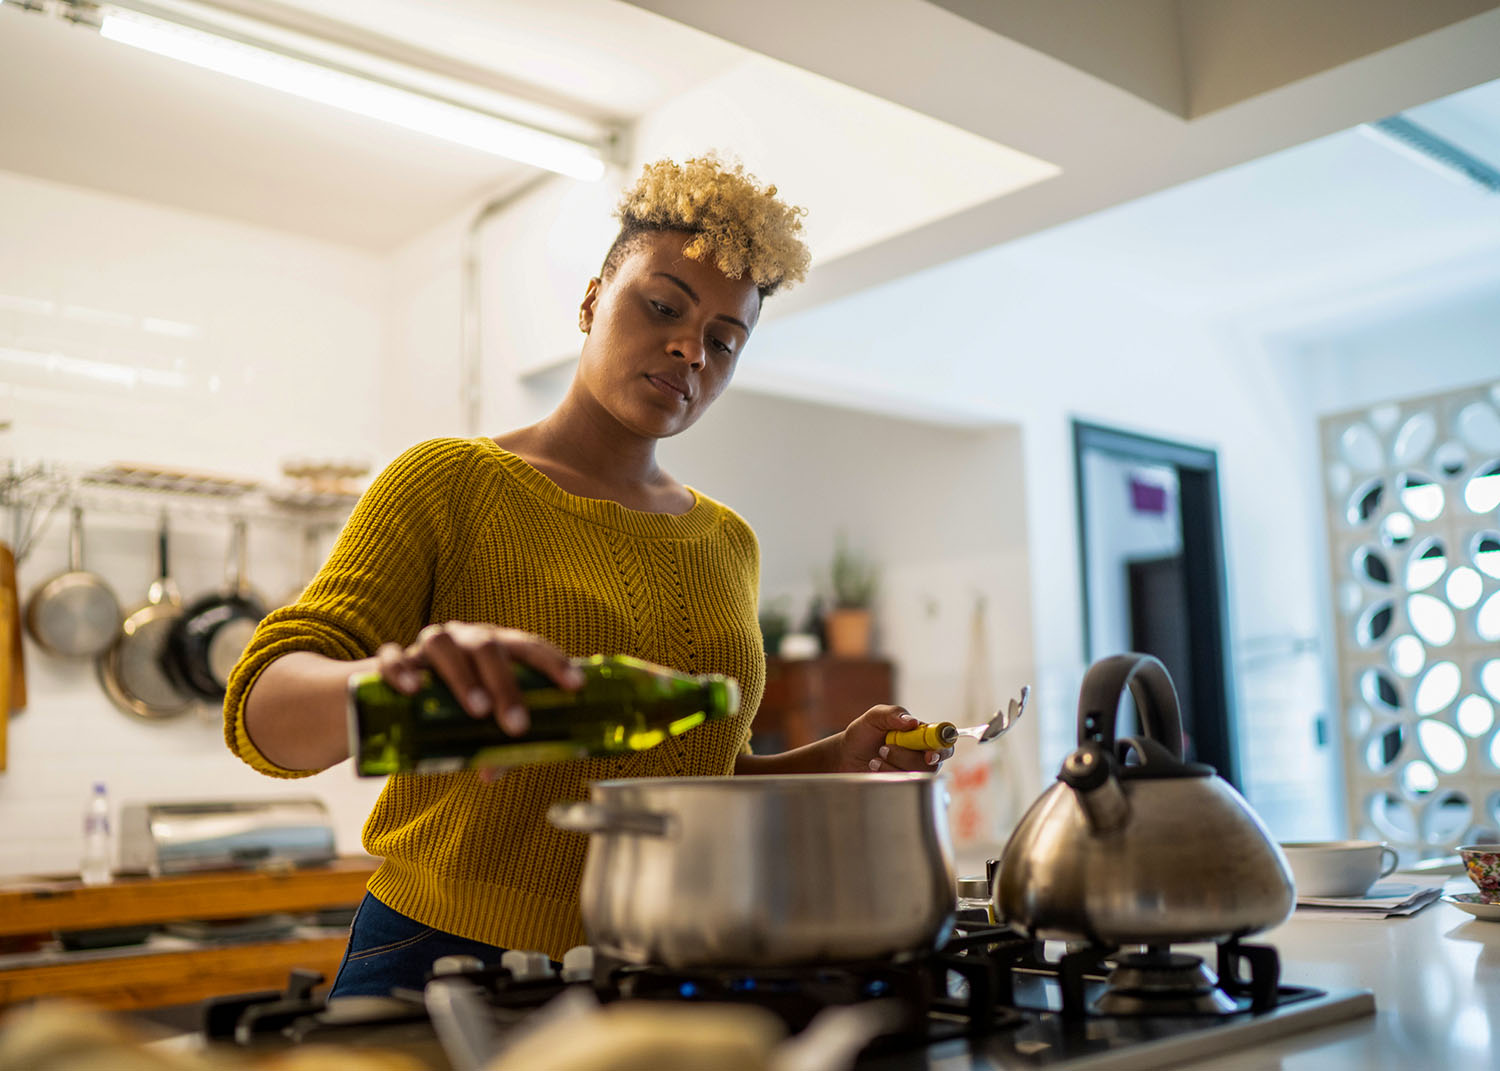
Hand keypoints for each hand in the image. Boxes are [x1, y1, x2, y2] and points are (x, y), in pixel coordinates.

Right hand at [374, 623, 582, 781]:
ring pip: (442, 644)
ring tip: (477, 711)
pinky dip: (402, 670)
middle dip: (507, 685)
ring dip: (463, 677)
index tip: (575, 686)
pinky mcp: (389, 658)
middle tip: (517, 724)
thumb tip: (493, 772)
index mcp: (494, 647)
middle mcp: (463, 638)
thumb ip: (489, 745)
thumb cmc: (448, 705)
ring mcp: (424, 645)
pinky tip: (412, 690)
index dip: (554, 663)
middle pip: (488, 647)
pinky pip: (392, 656)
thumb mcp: (475, 723)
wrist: (388, 697)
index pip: (528, 646)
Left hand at [836, 704, 952, 773]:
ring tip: (875, 757)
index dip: (943, 749)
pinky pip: (904, 785)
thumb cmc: (863, 732)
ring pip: (916, 775)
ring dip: (893, 765)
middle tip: (884, 748)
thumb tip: (913, 722)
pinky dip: (887, 775)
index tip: (930, 754)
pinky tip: (874, 767)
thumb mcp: (875, 716)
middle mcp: (921, 753)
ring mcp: (912, 770)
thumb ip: (893, 714)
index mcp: (921, 734)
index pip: (945, 741)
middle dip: (907, 757)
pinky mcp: (902, 784)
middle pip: (933, 763)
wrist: (845, 755)